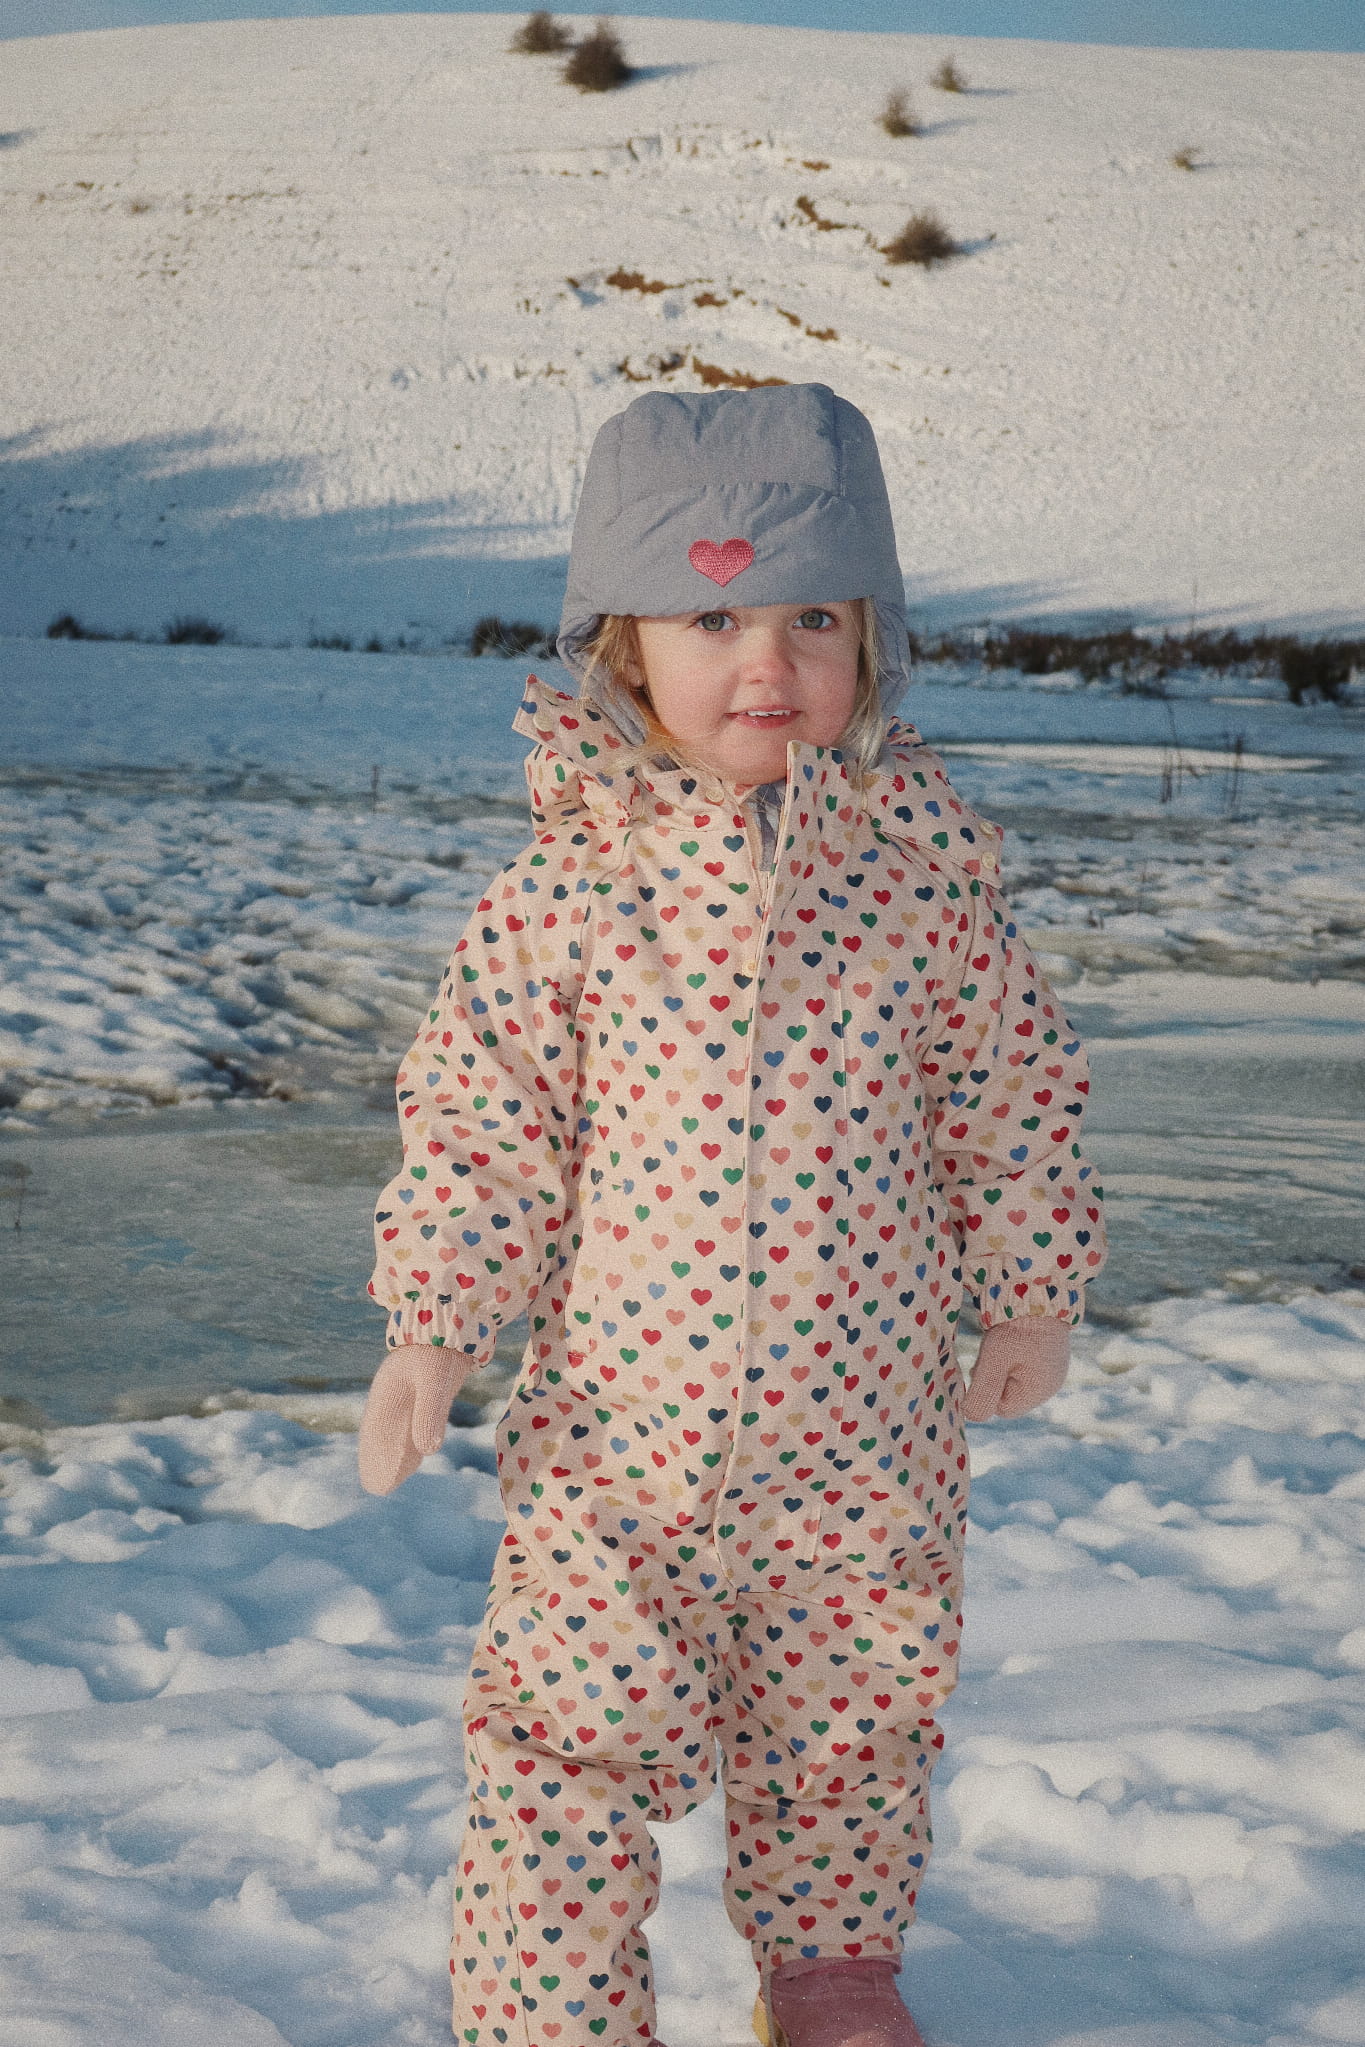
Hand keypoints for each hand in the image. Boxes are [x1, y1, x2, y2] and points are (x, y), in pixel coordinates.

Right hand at [358, 1346, 474, 1494]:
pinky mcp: (423, 1393)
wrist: (452, 1323)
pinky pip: (411, 1422)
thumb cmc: (440, 1351)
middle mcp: (393, 1398)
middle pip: (381, 1434)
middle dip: (381, 1458)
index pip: (375, 1434)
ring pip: (394, 1430)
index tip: (377, 1483)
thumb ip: (429, 1414)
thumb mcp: (435, 1381)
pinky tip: (415, 1455)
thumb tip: (428, 1451)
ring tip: (390, 1479)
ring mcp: (407, 1395)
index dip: (375, 1458)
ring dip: (394, 1452)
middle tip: (380, 1487)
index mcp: (387, 1395)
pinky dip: (409, 1440)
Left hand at [963, 1319, 1070, 1421]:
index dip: (988, 1390)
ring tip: (1004, 1343)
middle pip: (1010, 1395)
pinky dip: (1016, 1358)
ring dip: (1004, 1367)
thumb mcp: (993, 1361)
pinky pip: (1028, 1368)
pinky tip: (1014, 1340)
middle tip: (992, 1354)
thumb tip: (972, 1417)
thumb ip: (983, 1391)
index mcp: (1038, 1391)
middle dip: (996, 1379)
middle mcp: (1050, 1386)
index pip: (1002, 1409)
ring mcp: (1053, 1372)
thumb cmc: (1015, 1330)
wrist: (1038, 1295)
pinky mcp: (1052, 1358)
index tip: (986, 1366)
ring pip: (1017, 1381)